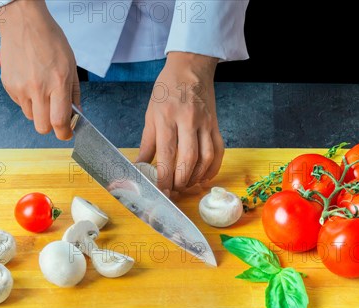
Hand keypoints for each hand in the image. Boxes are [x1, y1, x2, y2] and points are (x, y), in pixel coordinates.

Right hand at [0, 0, 79, 139]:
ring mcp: (20, 87)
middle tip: (55, 116)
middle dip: (51, 126)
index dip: (64, 133)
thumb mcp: (71, 66)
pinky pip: (19, 103)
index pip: (59, 122)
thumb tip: (76, 114)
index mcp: (57, 83)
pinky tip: (30, 82)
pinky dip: (27, 99)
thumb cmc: (50, 40)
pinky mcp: (8, 85)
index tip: (66, 133)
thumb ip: (74, 93)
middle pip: (42, 127)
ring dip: (38, 111)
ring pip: (30, 116)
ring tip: (42, 91)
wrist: (24, 23)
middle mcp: (38, 88)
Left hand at [137, 52, 223, 195]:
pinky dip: (212, 168)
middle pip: (188, 158)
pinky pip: (218, 151)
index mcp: (167, 117)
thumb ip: (148, 142)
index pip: (166, 153)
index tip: (161, 190)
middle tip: (174, 189)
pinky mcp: (216, 124)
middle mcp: (187, 120)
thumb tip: (140, 166)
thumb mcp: (151, 113)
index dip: (164, 176)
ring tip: (187, 185)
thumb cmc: (167, 89)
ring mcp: (205, 123)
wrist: (191, 66)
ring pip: (206, 157)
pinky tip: (204, 176)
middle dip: (181, 180)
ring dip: (197, 177)